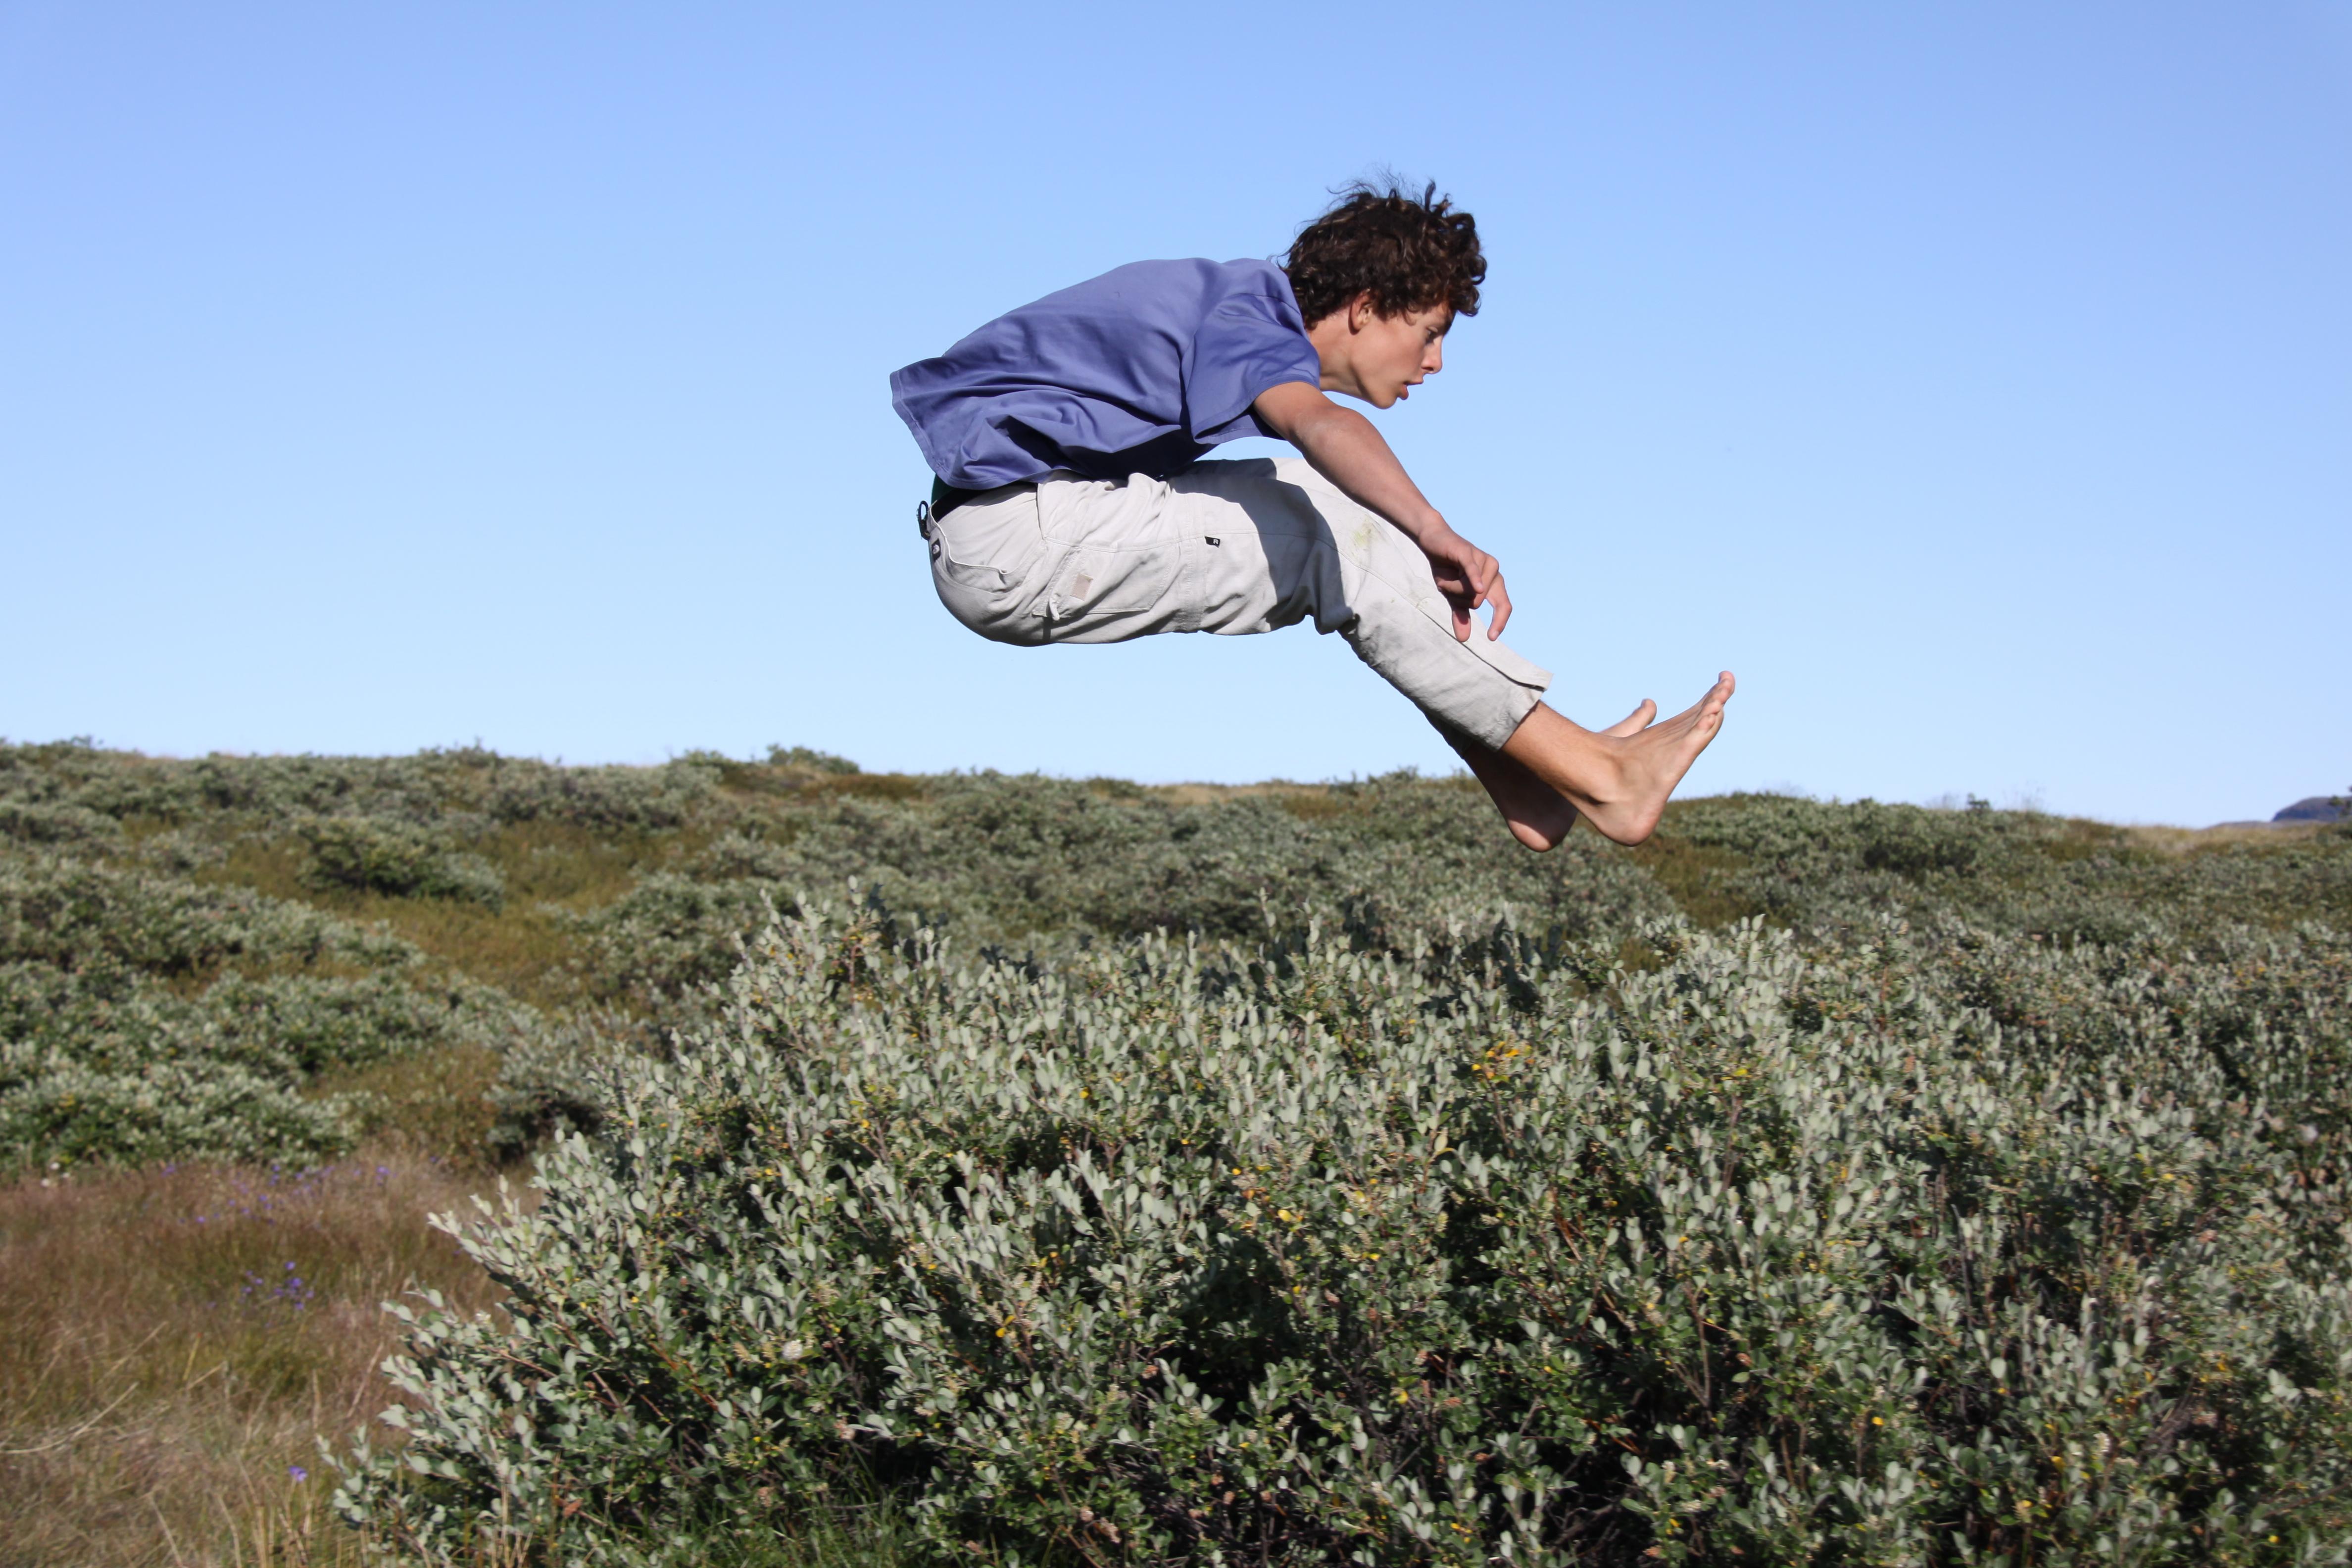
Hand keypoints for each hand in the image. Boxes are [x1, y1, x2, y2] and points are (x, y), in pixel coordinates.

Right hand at [1417, 524, 1510, 640]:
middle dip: (1457, 599)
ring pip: (1468, 591)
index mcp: (1493, 583)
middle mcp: (1494, 571)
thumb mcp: (1452, 595)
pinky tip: (1478, 587)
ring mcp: (1483, 561)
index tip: (1491, 637)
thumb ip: (1461, 615)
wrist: (1432, 542)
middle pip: (1477, 602)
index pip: (1504, 605)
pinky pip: (1473, 570)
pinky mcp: (1468, 553)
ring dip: (1450, 588)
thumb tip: (1464, 639)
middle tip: (1447, 586)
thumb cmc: (1446, 568)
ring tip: (1445, 575)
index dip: (1500, 621)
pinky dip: (1474, 579)